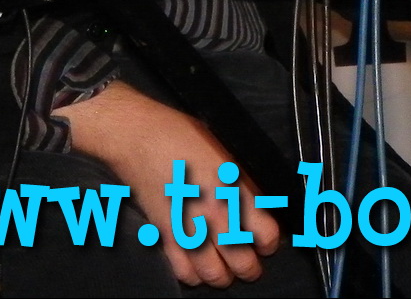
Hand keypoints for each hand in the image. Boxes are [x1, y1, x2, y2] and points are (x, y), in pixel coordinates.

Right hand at [56, 80, 281, 287]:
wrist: (138, 137)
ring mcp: (189, 230)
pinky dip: (194, 275)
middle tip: (250, 259)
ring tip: (225, 266)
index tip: (267, 239)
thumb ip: (245, 182)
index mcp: (234, 191)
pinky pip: (184, 272)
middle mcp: (215, 216)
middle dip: (251, 266)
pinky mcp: (165, 236)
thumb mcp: (225, 150)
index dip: (271, 241)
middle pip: (245, 264)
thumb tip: (261, 203)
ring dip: (224, 274)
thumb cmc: (182, 135)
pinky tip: (197, 264)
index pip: (267, 236)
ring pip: (215, 275)